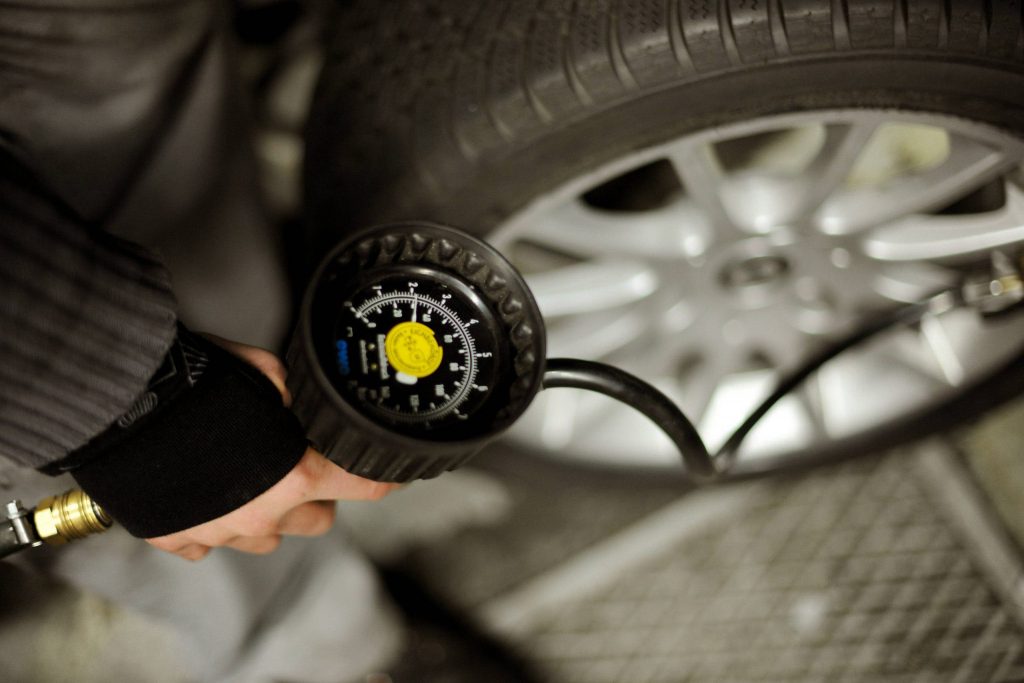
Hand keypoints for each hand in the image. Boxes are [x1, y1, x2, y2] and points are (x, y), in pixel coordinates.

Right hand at [145, 338, 397, 560]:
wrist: (116, 404)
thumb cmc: (192, 382)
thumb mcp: (264, 371)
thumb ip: (293, 395)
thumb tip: (303, 398)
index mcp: (296, 476)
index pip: (364, 486)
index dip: (384, 478)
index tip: (392, 475)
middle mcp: (262, 515)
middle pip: (318, 521)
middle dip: (319, 498)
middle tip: (304, 469)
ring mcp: (219, 533)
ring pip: (266, 539)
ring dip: (268, 515)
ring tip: (249, 479)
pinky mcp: (177, 538)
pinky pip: (208, 544)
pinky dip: (213, 523)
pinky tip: (204, 491)